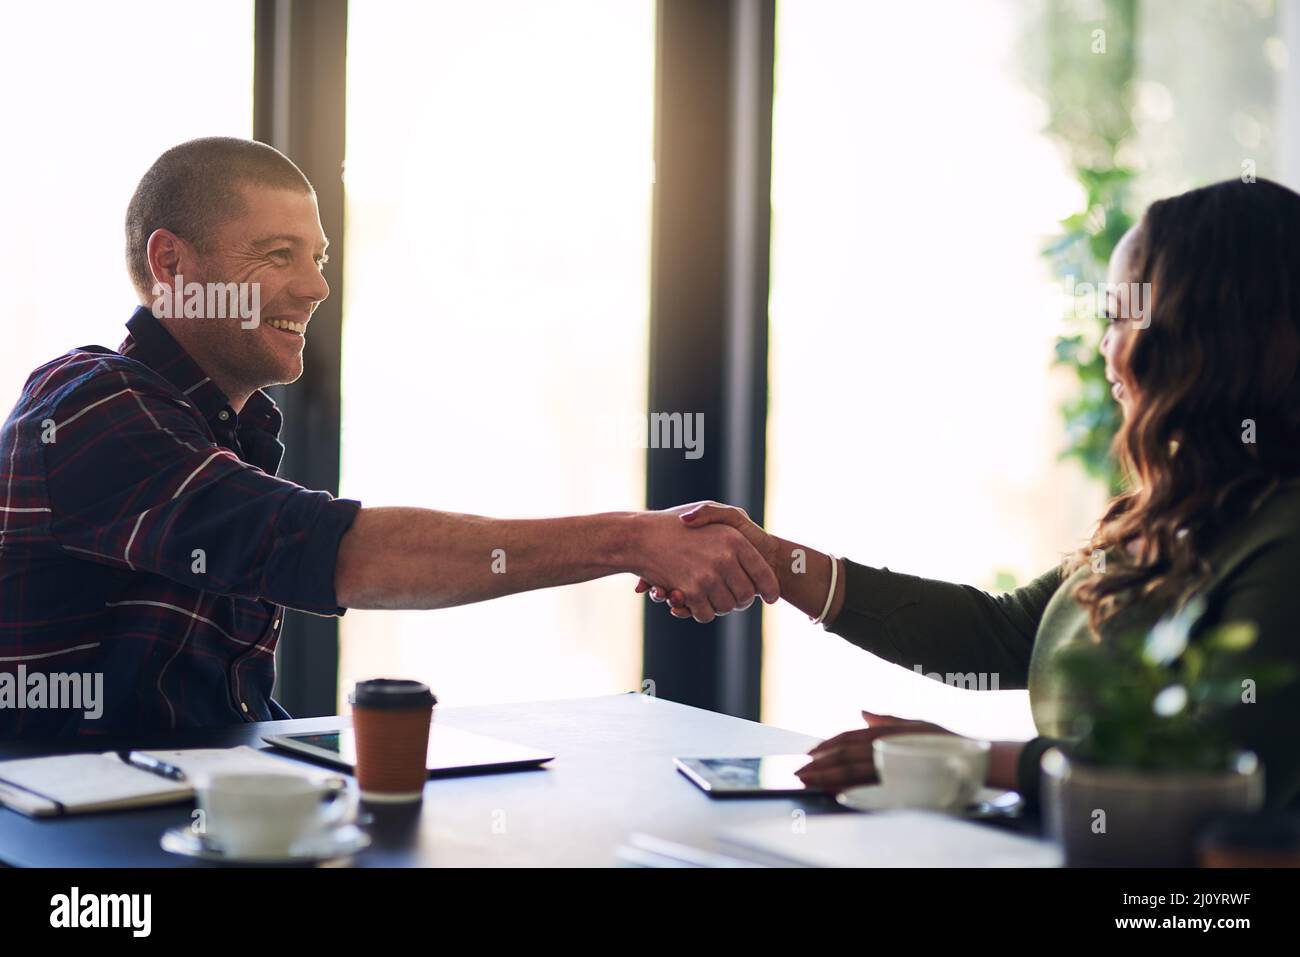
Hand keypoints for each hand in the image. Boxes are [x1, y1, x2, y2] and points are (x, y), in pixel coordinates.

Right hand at [628, 506, 778, 622]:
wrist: (639, 537)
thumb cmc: (674, 524)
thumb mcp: (709, 512)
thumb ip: (734, 528)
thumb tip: (756, 558)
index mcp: (734, 540)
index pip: (763, 573)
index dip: (769, 589)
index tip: (769, 598)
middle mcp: (725, 558)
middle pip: (746, 596)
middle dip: (740, 601)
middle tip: (731, 598)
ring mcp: (707, 575)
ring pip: (726, 607)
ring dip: (718, 607)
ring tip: (708, 596)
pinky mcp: (691, 591)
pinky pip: (706, 614)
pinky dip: (699, 612)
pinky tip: (691, 601)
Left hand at [795, 710, 954, 791]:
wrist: (977, 759)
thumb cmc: (947, 742)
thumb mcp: (916, 725)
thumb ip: (887, 721)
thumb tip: (862, 711)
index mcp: (889, 731)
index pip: (850, 737)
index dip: (828, 744)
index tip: (811, 753)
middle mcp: (888, 744)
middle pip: (845, 754)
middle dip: (819, 763)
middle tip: (799, 771)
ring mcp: (893, 762)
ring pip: (852, 769)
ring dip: (826, 776)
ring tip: (807, 781)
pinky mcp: (901, 780)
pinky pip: (868, 786)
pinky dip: (847, 789)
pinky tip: (832, 792)